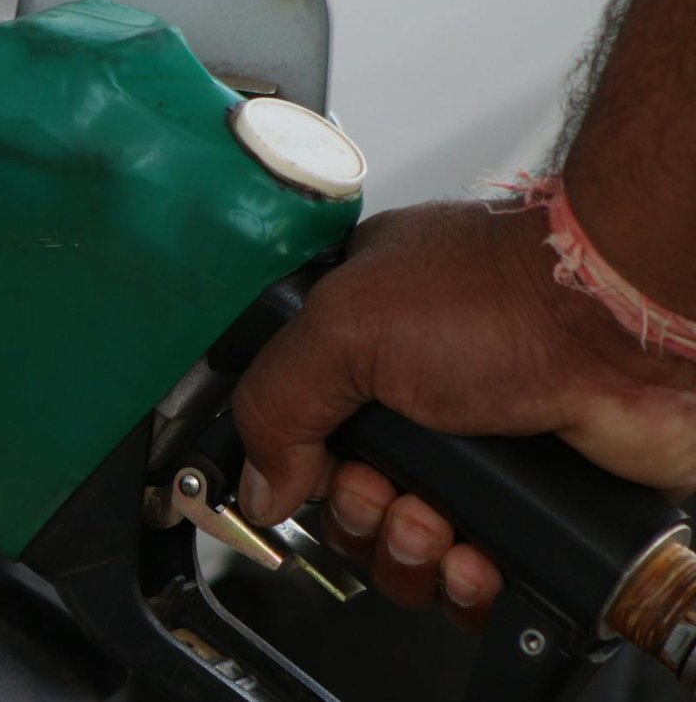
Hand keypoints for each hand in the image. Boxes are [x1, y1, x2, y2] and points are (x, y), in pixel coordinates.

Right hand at [232, 200, 695, 629]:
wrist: (624, 325)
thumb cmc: (503, 296)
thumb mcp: (346, 326)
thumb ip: (276, 400)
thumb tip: (258, 484)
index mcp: (361, 341)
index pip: (300, 427)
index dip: (301, 466)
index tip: (316, 473)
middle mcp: (415, 397)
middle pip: (347, 499)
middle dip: (359, 516)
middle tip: (386, 494)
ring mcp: (476, 453)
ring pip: (405, 546)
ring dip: (408, 554)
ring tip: (438, 528)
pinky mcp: (530, 504)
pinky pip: (472, 579)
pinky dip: (465, 585)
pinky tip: (477, 558)